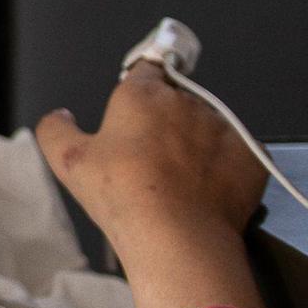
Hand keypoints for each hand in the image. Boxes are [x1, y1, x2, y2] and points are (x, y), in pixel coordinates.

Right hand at [36, 61, 269, 307]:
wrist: (179, 238)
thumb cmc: (122, 193)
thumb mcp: (68, 162)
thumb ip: (56, 129)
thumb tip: (60, 116)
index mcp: (143, 93)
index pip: (144, 70)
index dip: (138, 90)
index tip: (134, 113)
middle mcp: (187, 101)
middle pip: (176, 103)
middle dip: (165, 125)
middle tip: (149, 163)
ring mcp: (225, 127)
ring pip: (208, 129)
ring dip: (196, 146)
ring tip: (179, 184)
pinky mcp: (252, 156)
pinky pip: (237, 156)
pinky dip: (225, 170)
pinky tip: (206, 194)